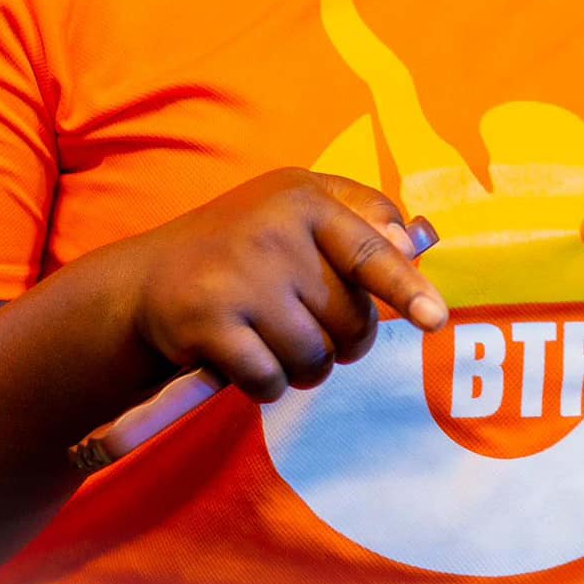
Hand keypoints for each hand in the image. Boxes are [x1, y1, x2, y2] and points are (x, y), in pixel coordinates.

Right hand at [128, 170, 445, 402]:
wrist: (147, 281)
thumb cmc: (244, 248)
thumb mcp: (299, 211)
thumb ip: (362, 221)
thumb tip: (414, 249)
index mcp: (304, 199)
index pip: (369, 250)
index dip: (405, 287)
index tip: (435, 318)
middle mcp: (272, 232)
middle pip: (351, 321)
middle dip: (343, 342)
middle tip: (312, 327)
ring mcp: (238, 278)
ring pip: (315, 358)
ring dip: (304, 368)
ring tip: (275, 342)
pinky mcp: (208, 322)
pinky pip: (271, 380)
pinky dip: (267, 385)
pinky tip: (246, 360)